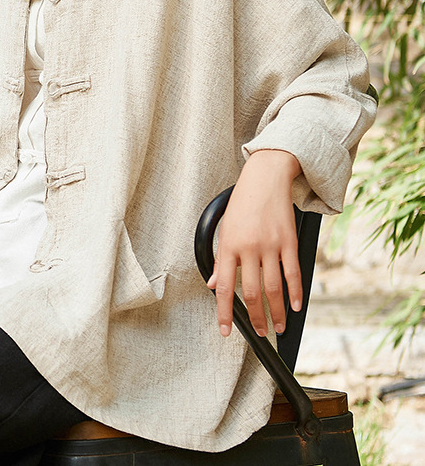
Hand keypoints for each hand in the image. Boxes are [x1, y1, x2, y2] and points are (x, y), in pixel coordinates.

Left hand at [207, 149, 302, 337]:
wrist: (265, 178)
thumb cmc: (242, 202)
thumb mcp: (224, 228)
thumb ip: (221, 259)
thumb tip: (213, 285)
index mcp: (229, 245)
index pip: (224, 287)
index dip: (224, 313)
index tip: (225, 330)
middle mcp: (249, 247)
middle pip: (251, 292)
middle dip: (256, 318)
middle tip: (260, 332)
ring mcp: (271, 245)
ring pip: (273, 288)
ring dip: (277, 312)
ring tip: (278, 326)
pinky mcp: (289, 241)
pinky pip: (293, 273)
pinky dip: (295, 293)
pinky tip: (295, 306)